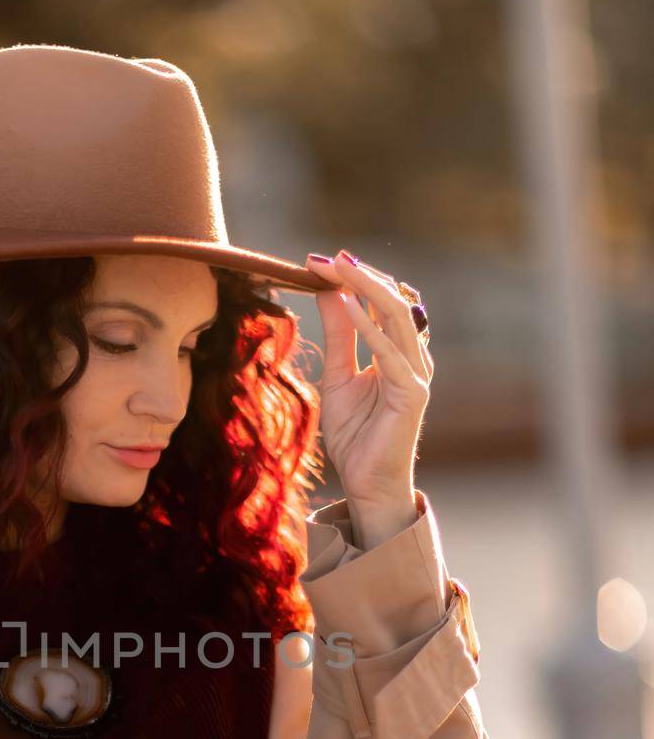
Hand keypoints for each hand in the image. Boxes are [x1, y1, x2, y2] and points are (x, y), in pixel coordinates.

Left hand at [304, 249, 433, 533]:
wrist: (365, 483)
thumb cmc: (355, 436)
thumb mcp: (337, 376)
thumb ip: (339, 335)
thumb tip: (329, 291)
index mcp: (397, 351)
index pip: (382, 303)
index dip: (356, 280)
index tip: (322, 262)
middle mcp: (413, 357)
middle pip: (393, 302)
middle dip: (361, 275)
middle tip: (330, 256)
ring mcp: (416, 374)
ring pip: (398, 317)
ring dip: (367, 288)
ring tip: (339, 267)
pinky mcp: (412, 393)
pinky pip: (390, 352)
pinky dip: (370, 327)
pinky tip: (349, 305)